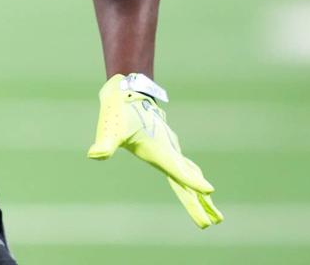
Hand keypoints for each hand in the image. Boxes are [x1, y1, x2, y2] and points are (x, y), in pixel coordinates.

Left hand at [86, 74, 222, 228]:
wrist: (126, 88)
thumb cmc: (118, 110)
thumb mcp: (111, 128)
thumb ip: (105, 144)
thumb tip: (94, 154)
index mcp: (159, 151)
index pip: (179, 171)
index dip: (193, 182)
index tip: (210, 191)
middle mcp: (168, 150)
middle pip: (187, 181)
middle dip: (201, 203)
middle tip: (215, 222)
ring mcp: (169, 147)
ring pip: (188, 173)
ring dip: (199, 193)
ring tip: (213, 212)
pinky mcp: (165, 145)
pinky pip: (183, 166)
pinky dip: (191, 178)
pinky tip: (194, 182)